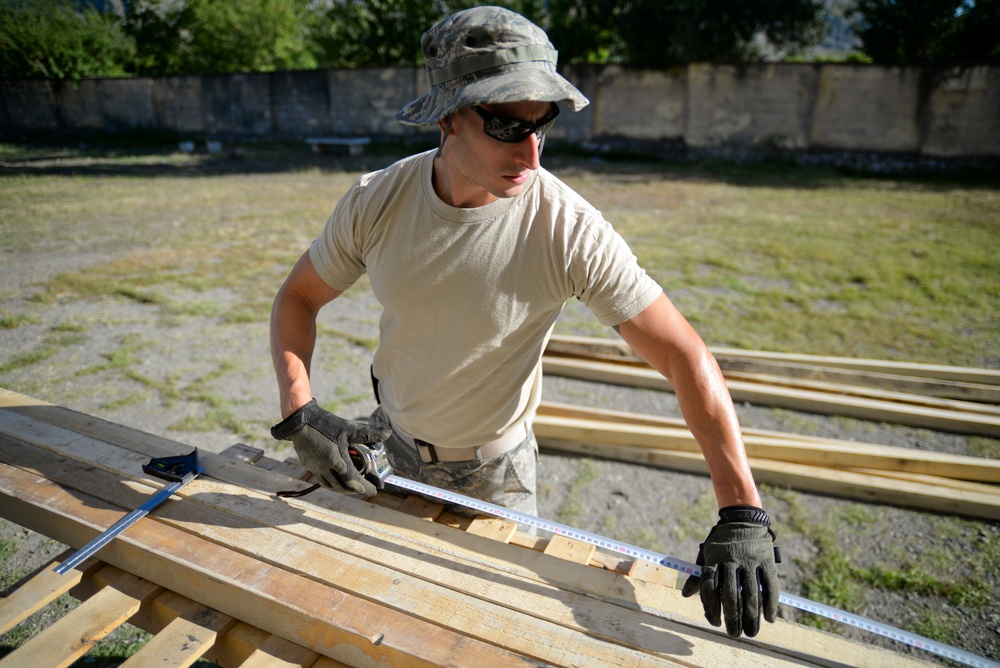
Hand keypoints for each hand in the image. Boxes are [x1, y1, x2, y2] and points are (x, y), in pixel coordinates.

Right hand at [270, 399, 391, 496]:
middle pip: (343, 486)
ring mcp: (315, 467)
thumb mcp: (348, 427)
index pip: (352, 480)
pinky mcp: (309, 465)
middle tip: (367, 489)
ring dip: (344, 489)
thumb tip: (388, 434)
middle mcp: (325, 467)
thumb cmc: (325, 423)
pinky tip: (337, 481)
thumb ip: (369, 432)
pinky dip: (332, 484)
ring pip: (331, 486)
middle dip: (356, 490)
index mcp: (336, 459)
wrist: (299, 420)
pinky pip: (322, 480)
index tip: (374, 490)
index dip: (364, 487)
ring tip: (354, 488)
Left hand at [682, 506, 780, 637]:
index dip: (711, 608)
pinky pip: (770, 586)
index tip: (715, 623)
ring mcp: (750, 560)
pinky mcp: (766, 561)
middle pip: (731, 595)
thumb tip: (686, 596)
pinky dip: (770, 604)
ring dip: (751, 616)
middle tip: (733, 634)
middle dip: (732, 618)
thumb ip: (698, 576)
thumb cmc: (721, 542)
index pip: (710, 588)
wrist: (742, 519)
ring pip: (751, 594)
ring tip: (751, 632)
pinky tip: (769, 619)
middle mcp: (731, 561)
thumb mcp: (706, 554)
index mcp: (713, 559)